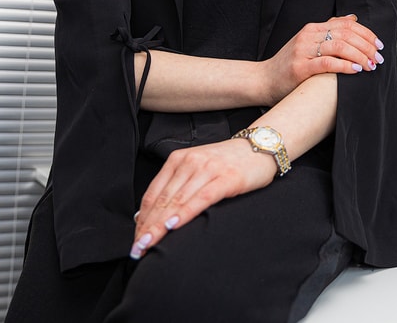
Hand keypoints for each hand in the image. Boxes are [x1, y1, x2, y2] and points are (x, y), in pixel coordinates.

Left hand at [129, 139, 275, 259]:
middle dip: (147, 228)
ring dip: (160, 226)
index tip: (136, 240)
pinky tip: (174, 225)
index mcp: (178, 159)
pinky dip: (185, 213)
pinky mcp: (226, 178)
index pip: (152, 195)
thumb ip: (177, 186)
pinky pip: (201, 198)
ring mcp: (208, 169)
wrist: (260, 147)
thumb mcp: (198, 169)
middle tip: (137, 249)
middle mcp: (190, 162)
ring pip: (177, 202)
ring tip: (149, 245)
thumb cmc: (229, 163)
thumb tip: (151, 215)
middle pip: (162, 201)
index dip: (142, 220)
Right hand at [259, 15, 384, 104]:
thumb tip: (353, 18)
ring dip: (360, 56)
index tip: (379, 45)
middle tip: (378, 58)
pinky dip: (345, 65)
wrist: (263, 80)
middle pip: (346, 34)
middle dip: (367, 46)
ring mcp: (302, 50)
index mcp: (312, 29)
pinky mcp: (300, 67)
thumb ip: (329, 30)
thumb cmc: (288, 65)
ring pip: (339, 46)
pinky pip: (328, 62)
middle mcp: (307, 36)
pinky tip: (356, 70)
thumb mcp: (308, 43)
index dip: (366, 34)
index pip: (346, 24)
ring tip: (371, 65)